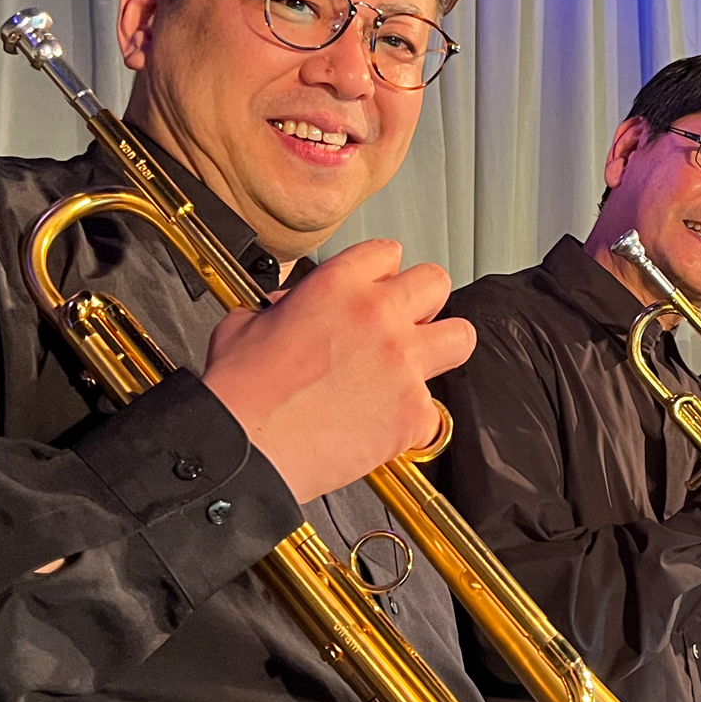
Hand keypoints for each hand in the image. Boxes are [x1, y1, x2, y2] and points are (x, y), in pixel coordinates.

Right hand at [201, 240, 474, 502]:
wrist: (244, 448)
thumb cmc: (241, 393)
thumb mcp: (246, 324)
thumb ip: (282, 307)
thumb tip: (291, 309)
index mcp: (339, 286)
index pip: (388, 253)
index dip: (381, 274)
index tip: (377, 290)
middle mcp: (379, 316)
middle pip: (435, 283)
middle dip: (422, 302)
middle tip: (404, 324)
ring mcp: (403, 364)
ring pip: (460, 337)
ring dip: (441, 349)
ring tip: (415, 367)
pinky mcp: (413, 413)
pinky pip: (435, 411)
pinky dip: (413, 422)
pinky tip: (384, 427)